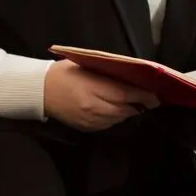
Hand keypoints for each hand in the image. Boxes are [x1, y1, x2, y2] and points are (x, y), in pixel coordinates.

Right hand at [43, 59, 158, 130]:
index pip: (126, 94)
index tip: (156, 96)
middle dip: (139, 105)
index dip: (144, 96)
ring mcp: (89, 121)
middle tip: (150, 99)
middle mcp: (94, 108)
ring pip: (118, 119)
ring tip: (133, 102)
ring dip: (127, 111)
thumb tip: (133, 80)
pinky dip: (115, 117)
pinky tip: (114, 109)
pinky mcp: (86, 128)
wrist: (39, 90)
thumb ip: (109, 76)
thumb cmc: (64, 73)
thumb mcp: (88, 67)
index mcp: (94, 89)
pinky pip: (108, 125)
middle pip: (126, 110)